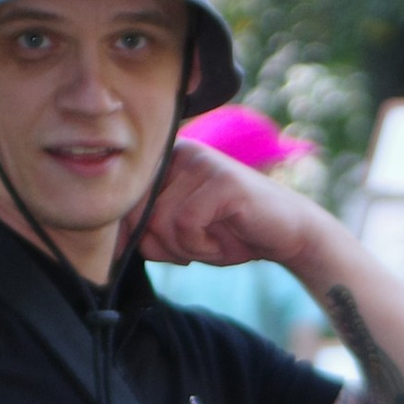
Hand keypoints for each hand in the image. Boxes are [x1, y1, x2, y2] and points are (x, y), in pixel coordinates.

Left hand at [139, 143, 312, 272]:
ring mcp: (201, 163)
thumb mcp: (182, 236)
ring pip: (161, 221)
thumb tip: (114, 243)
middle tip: (193, 251)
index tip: (169, 251)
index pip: (126, 202)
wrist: (290, 234)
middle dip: (163, 246)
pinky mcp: (220, 180)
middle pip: (139, 212)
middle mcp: (180, 153)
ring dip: (186, 249)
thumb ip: (148, 234)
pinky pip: (186, 224)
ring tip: (212, 245)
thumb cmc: (234, 234)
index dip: (139, 236)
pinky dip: (201, 247)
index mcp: (166, 160)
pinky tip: (221, 245)